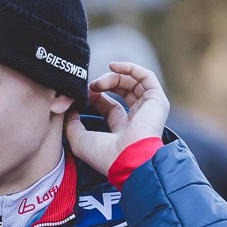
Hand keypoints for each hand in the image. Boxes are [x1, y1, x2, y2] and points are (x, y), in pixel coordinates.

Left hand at [65, 61, 169, 175]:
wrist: (128, 159)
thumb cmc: (104, 155)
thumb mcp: (79, 140)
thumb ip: (71, 124)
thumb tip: (69, 108)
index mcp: (122, 130)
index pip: (110, 106)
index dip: (95, 96)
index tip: (83, 93)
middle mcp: (137, 119)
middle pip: (122, 92)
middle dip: (105, 84)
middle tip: (90, 86)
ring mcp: (149, 109)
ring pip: (133, 82)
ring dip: (113, 77)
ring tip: (98, 82)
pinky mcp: (157, 100)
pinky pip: (146, 77)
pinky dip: (130, 68)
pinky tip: (113, 66)